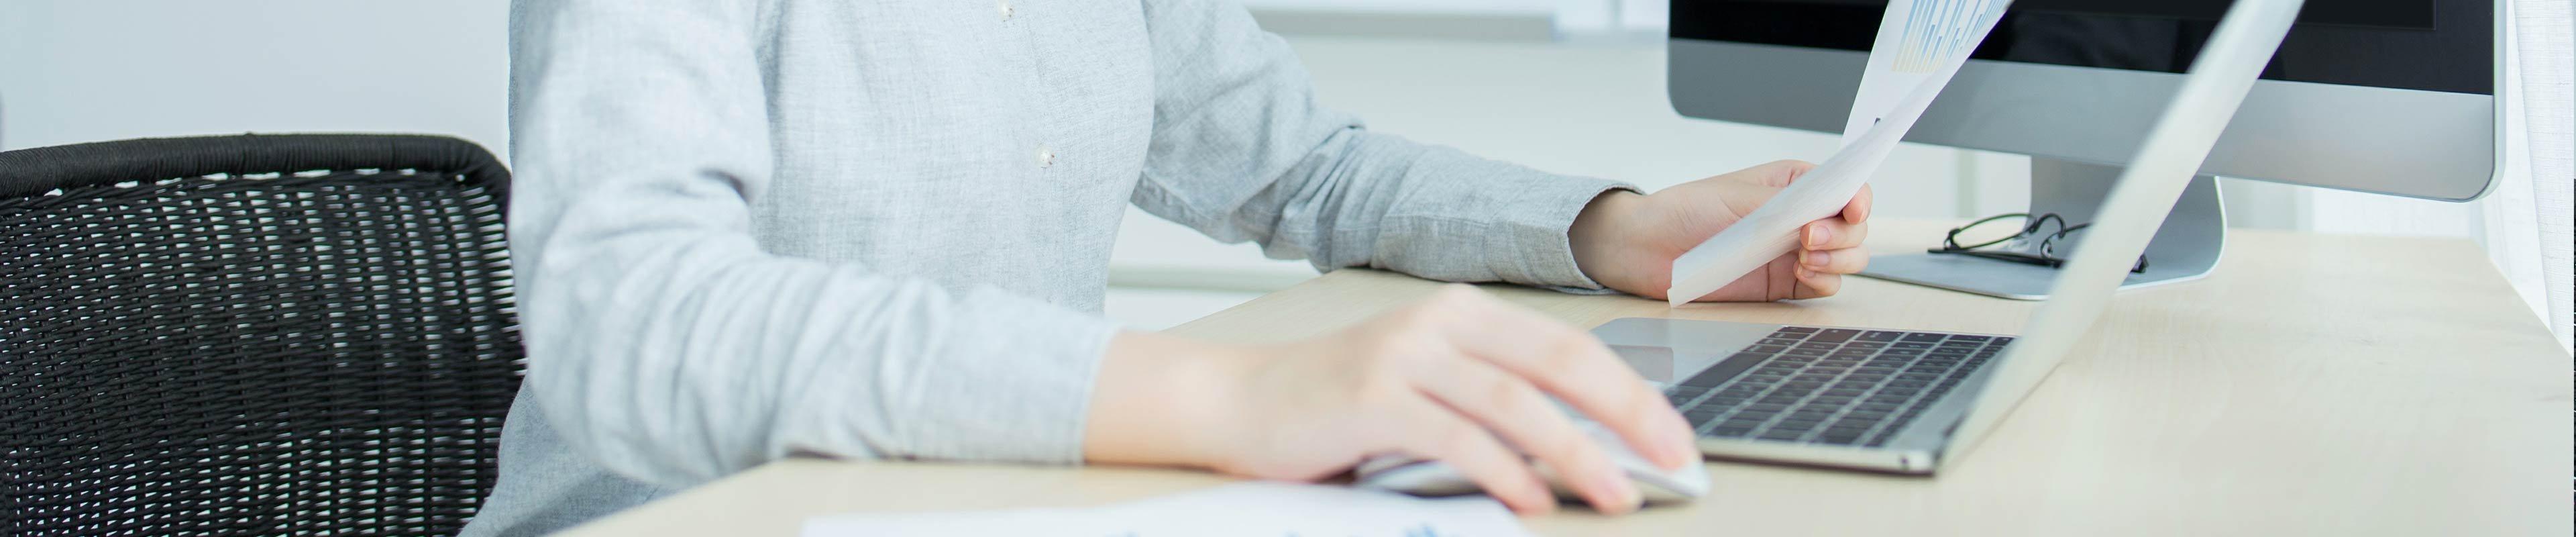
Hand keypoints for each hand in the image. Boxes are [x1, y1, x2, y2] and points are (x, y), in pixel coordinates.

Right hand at [1083, 285, 1698, 514]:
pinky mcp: (1371, 400)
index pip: (1572, 346)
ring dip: (1576, 454)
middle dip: (1628, 415)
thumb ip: (1494, 397)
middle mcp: (1440, 323)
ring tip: (1614, 495)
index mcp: (1464, 312)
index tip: (1674, 437)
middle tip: (1670, 459)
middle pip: (1561, 363)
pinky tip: (1531, 500)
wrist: (1237, 401)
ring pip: (1516, 402)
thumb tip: (1585, 443)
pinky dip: (1504, 472)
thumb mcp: (1426, 382)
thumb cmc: (1334, 403)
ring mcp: (1404, 357)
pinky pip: (1457, 437)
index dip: (1633, 393)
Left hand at [1568, 160, 1873, 301]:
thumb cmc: (1684, 210)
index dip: (1858, 197)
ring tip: (1804, 258)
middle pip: (1854, 226)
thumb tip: (1821, 212)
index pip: (1845, 187)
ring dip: (1838, 258)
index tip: (1852, 208)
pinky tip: (1802, 274)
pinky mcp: (1783, 283)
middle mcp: (1800, 217)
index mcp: (1793, 183)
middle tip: (1809, 237)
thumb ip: (1783, 205)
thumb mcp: (1736, 196)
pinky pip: (1824, 285)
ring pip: (1847, 257)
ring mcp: (1794, 252)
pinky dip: (1824, 280)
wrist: (1647, 248)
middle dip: (1844, 233)